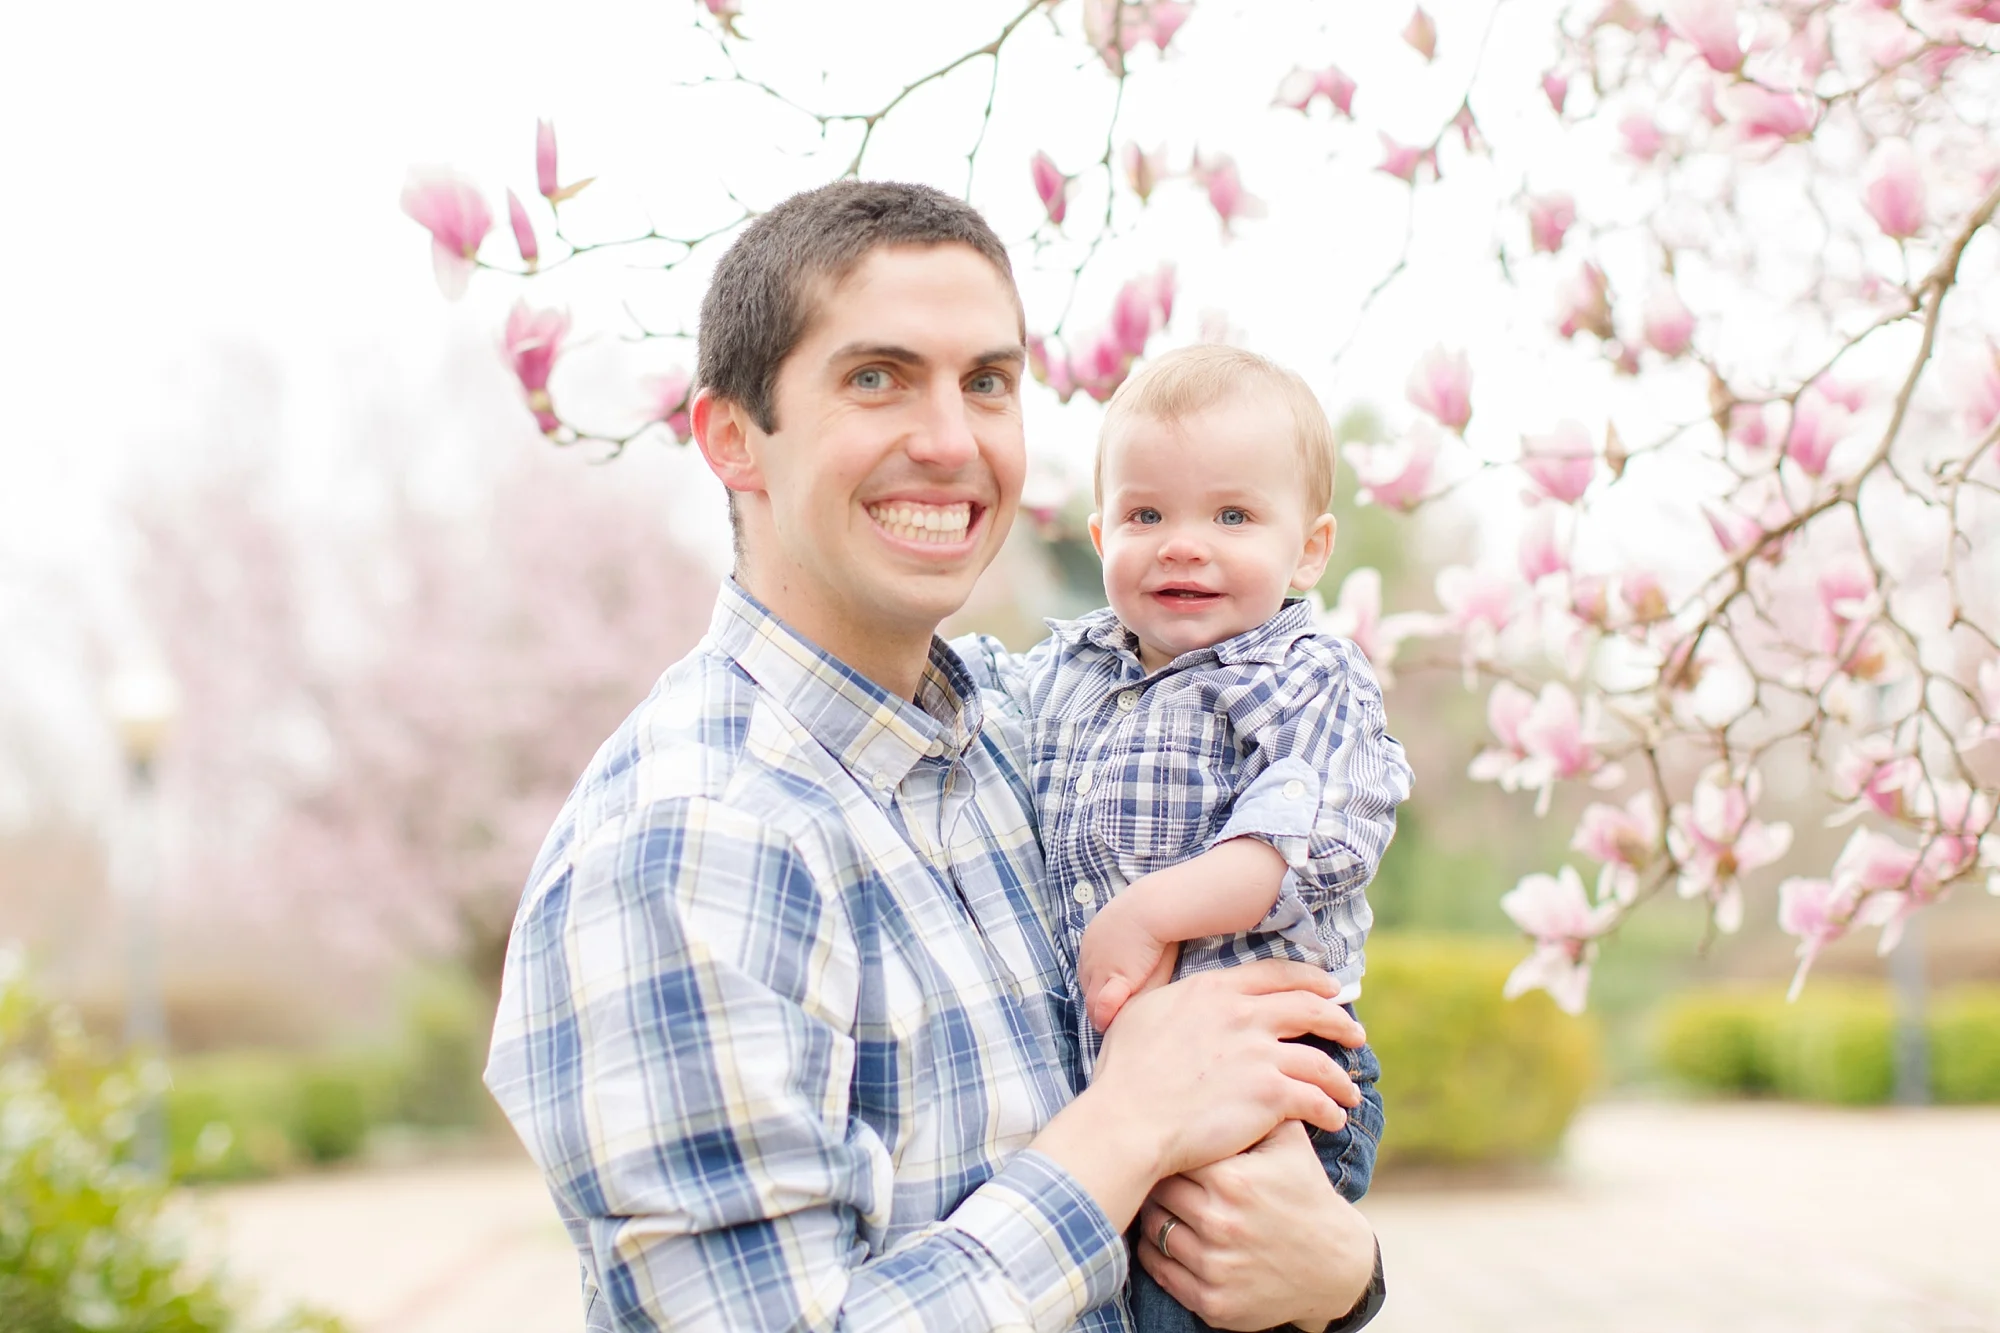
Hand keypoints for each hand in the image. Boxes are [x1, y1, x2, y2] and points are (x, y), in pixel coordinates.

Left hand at [1078, 894, 1179, 1030]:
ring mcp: (1100, 969)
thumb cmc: (1150, 909)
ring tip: (1105, 1027)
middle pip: (1087, 986)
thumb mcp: (1130, 921)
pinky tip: (1108, 1026)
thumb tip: (1130, 946)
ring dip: (1098, 1013)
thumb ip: (1125, 935)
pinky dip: (1104, 1016)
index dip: (1096, 983)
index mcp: (1091, 939)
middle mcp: (1089, 956)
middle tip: (1103, 1015)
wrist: (1152, 907)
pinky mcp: (1115, 979)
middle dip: (1095, 1000)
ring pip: (1092, 1000)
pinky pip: (1103, 1006)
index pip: (1086, 969)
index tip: (1104, 993)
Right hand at [1088, 960, 1363, 1179]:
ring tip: (1350, 1093)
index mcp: (1214, 991)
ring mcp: (1259, 1054)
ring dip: (1341, 1078)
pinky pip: (1316, 1100)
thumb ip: (1166, 992)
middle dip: (1339, 1021)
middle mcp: (1243, 1015)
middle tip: (1355, 1034)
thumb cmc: (1123, 1072)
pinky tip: (1334, 1119)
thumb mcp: (1139, 1011)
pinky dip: (1330, 1110)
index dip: (1310, 980)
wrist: (1127, 1118)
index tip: (1329, 989)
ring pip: (1321, 1060)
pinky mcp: (1270, 1094)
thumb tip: (1173, 982)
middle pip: (1310, 1009)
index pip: (1276, 975)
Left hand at [1138, 1122, 1377, 1330]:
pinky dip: (1155, 1253)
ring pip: (1153, 1231)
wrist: (1333, 1265)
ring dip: (1153, 1214)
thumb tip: (1225, 1060)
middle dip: (1155, 1180)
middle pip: (1157, 1192)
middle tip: (1153, 1169)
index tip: (1164, 1141)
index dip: (1167, 1146)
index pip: (1172, 1155)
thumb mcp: (1290, 1143)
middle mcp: (1220, 1224)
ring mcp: (1214, 1267)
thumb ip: (1259, 1101)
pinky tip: (1165, 1234)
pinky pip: (1159, 1271)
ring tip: (1162, 1199)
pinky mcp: (1212, 1302)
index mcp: (1233, 1180)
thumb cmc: (1305, 1193)